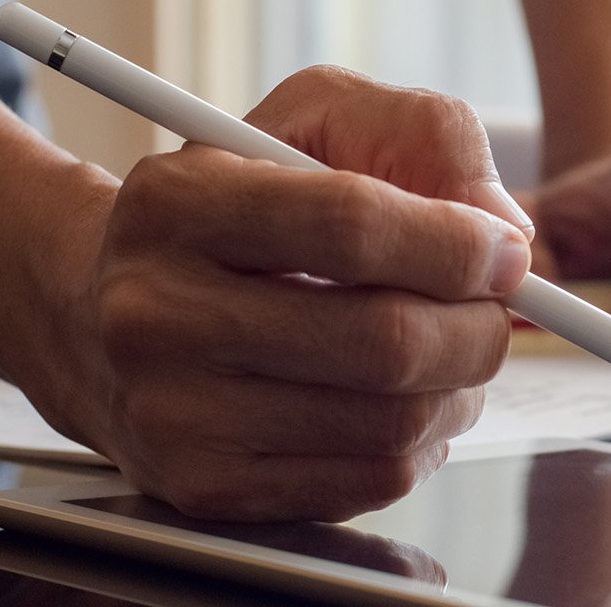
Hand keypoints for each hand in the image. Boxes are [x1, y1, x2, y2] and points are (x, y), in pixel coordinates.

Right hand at [43, 66, 533, 521]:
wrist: (103, 314)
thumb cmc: (238, 205)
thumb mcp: (316, 121)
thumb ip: (425, 137)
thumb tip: (506, 232)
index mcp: (178, 204)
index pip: (350, 225)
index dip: (456, 244)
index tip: (507, 251)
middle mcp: (156, 314)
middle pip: (381, 340)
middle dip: (478, 328)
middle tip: (496, 311)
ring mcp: (175, 414)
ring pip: (390, 423)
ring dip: (459, 388)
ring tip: (451, 350)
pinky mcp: (205, 487)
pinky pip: (369, 480)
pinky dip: (420, 441)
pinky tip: (401, 400)